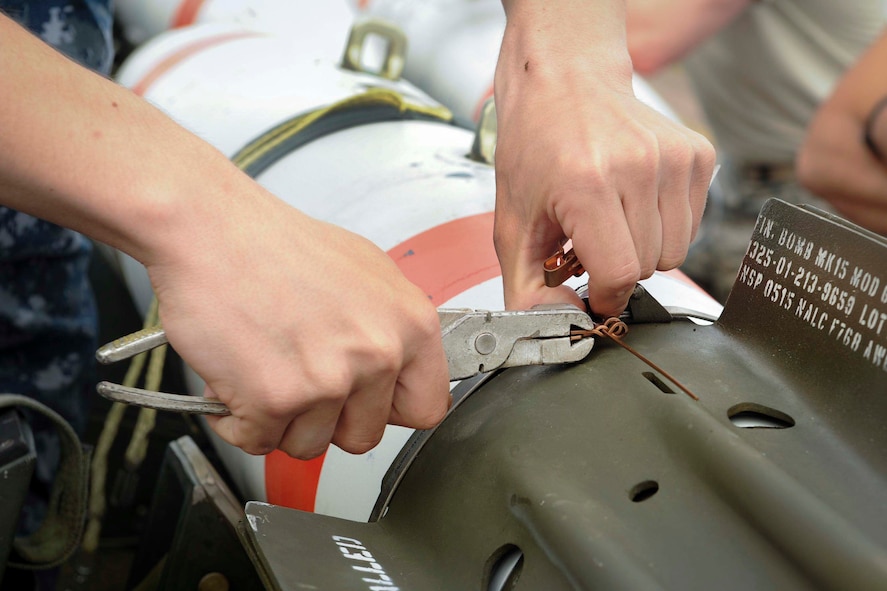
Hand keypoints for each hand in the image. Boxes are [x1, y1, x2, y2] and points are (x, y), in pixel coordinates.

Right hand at [147, 190, 450, 458]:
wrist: (208, 229)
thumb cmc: (274, 243)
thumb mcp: (365, 271)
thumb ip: (389, 326)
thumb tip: (398, 365)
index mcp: (411, 323)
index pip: (426, 407)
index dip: (388, 409)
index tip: (366, 403)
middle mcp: (379, 353)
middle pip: (364, 435)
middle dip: (327, 418)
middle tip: (300, 379)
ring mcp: (329, 380)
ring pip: (310, 444)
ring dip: (280, 419)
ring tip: (265, 367)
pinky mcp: (276, 399)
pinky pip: (258, 441)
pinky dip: (237, 420)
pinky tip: (235, 378)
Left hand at [494, 0, 715, 316]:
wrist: (566, 79)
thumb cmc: (535, 145)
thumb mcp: (512, 221)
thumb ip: (526, 287)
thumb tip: (554, 328)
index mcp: (587, 184)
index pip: (619, 274)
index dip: (604, 295)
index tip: (589, 290)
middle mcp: (638, 167)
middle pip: (648, 267)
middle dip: (616, 268)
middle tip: (588, 241)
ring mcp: (674, 157)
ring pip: (676, 251)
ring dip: (642, 249)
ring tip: (609, 220)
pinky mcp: (698, 154)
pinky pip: (692, 225)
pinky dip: (663, 226)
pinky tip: (633, 201)